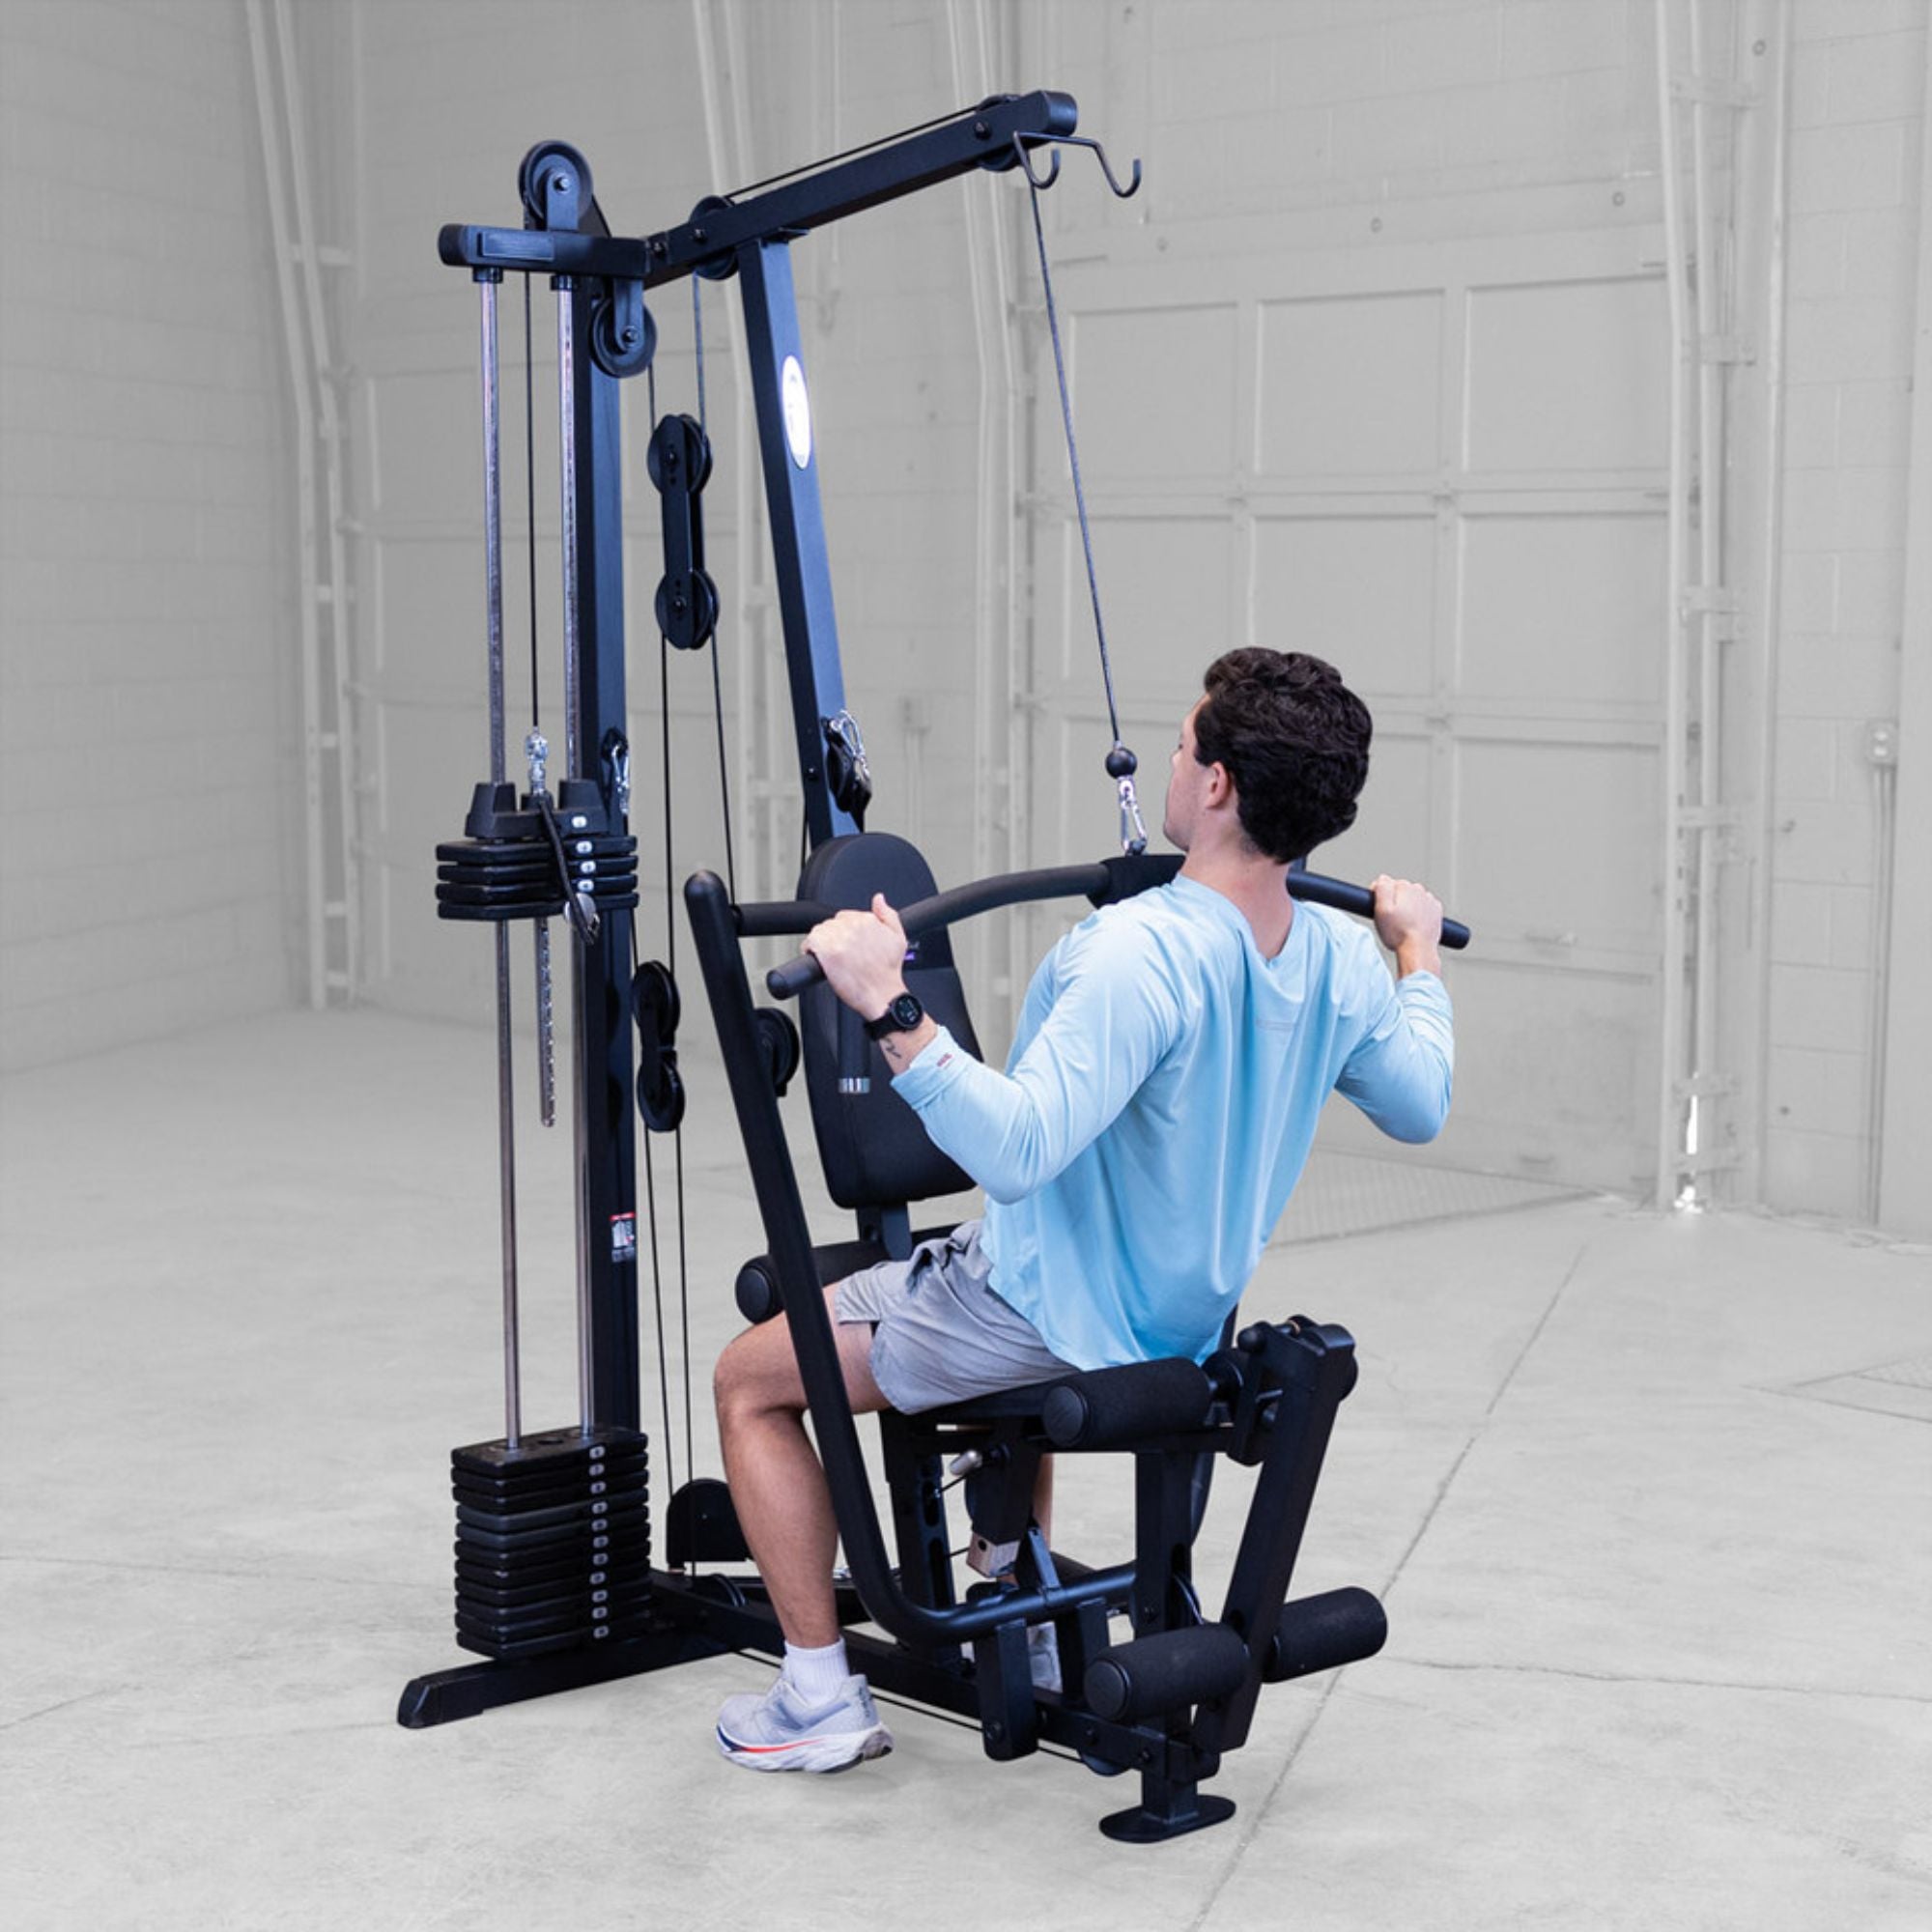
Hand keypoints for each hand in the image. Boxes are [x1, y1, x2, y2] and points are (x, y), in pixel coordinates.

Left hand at [804, 892, 912, 1018]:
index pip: (845, 916)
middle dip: (833, 936)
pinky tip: (817, 957)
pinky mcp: (828, 952)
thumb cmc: (889, 972)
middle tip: (838, 951)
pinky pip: (810, 941)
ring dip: (821, 942)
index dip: (844, 931)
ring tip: (827, 955)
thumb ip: (888, 914)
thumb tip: (879, 899)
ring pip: (820, 931)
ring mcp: (839, 938)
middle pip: (831, 923)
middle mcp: (853, 926)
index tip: (845, 942)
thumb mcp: (899, 938)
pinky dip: (810, 949)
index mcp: (868, 920)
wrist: (883, 995)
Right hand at [1371, 875, 1443, 976]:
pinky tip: (1413, 925)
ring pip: (1412, 899)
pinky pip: (1423, 908)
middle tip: (1391, 919)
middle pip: (1400, 891)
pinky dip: (1418, 914)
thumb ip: (1381, 889)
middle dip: (1394, 902)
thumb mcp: (1381, 910)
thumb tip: (1383, 879)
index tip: (1379, 910)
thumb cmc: (1399, 934)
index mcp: (1405, 887)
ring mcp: (1429, 900)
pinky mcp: (1436, 911)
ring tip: (1403, 924)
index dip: (1379, 897)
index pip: (1386, 884)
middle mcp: (1419, 890)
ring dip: (1407, 908)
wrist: (1418, 949)